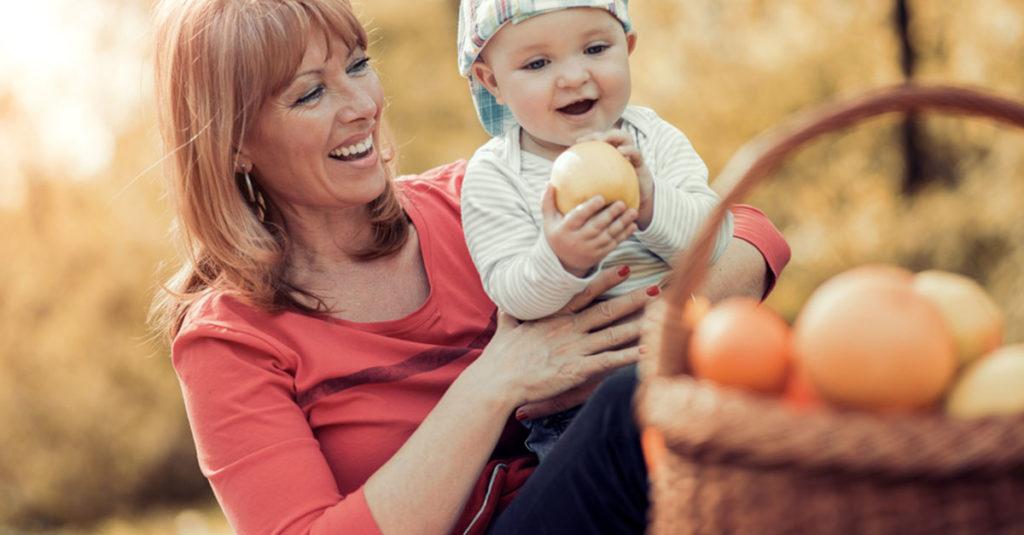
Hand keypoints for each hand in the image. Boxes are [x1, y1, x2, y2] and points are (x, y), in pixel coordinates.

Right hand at [475, 266, 655, 418]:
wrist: (497, 380)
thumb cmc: (500, 357)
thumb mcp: (507, 327)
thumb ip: (511, 312)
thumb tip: (504, 300)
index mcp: (554, 317)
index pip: (584, 293)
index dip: (606, 280)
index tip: (625, 268)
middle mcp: (568, 329)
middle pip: (607, 310)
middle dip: (633, 298)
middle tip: (656, 287)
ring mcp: (575, 349)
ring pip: (614, 333)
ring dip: (639, 324)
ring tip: (662, 315)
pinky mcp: (577, 370)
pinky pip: (609, 361)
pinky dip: (630, 357)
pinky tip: (649, 352)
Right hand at [541, 185, 637, 277]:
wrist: (563, 264)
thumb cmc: (557, 235)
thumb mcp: (548, 221)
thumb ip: (548, 202)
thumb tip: (549, 183)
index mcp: (565, 230)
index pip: (578, 218)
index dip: (589, 208)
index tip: (601, 197)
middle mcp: (578, 240)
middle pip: (596, 227)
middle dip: (610, 215)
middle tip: (622, 203)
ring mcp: (590, 249)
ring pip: (608, 236)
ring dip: (622, 224)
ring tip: (633, 212)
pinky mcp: (599, 255)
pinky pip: (614, 244)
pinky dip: (624, 235)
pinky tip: (633, 225)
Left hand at [577, 129, 654, 228]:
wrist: (636, 207)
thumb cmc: (614, 201)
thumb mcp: (598, 193)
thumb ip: (584, 187)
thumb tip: (560, 186)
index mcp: (610, 158)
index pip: (598, 143)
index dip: (588, 139)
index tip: (576, 142)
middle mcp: (621, 154)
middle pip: (610, 136)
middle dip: (599, 134)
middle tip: (589, 139)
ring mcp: (632, 158)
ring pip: (625, 138)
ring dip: (614, 136)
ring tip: (604, 140)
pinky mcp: (642, 165)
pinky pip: (637, 154)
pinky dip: (629, 150)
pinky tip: (621, 152)